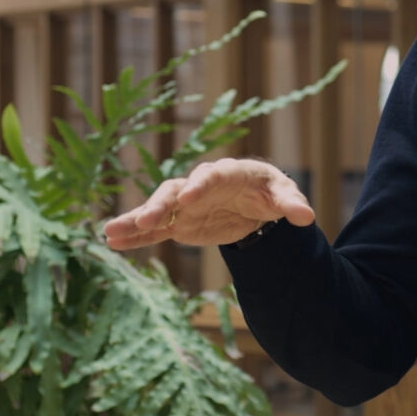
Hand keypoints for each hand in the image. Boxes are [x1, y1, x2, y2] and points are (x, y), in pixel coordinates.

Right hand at [102, 158, 315, 250]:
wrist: (254, 202)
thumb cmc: (269, 192)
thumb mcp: (283, 196)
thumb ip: (291, 204)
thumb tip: (306, 216)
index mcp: (227, 173)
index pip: (210, 176)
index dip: (198, 186)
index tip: (187, 199)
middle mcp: (199, 185)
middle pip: (175, 191)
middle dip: (159, 204)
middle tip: (145, 220)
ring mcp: (185, 204)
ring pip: (157, 209)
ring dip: (135, 220)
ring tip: (110, 232)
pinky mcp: (179, 223)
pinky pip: (154, 229)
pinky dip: (136, 235)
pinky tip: (114, 242)